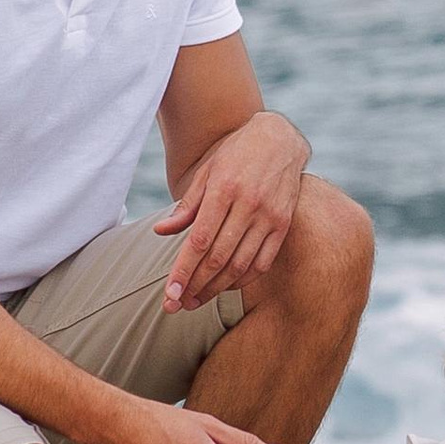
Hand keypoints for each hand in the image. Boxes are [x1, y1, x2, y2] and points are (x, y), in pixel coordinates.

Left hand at [154, 115, 308, 310]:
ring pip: (240, 264)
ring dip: (217, 288)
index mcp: (224, 190)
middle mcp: (248, 204)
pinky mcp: (284, 224)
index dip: (183, 271)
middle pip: (218, 258)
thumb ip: (186, 205)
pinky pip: (263, 261)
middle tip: (178, 306)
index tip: (169, 294)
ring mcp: (269, 215)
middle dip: (195, 286)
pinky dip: (244, 279)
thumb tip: (160, 232)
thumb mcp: (206, 172)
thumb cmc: (236, 154)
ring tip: (197, 301)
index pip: (199, 241)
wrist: (280, 138)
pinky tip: (227, 287)